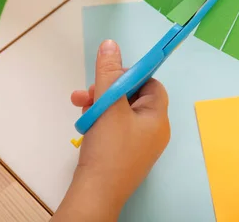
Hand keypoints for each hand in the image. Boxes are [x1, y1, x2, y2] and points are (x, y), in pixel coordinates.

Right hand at [53, 40, 169, 221]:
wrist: (95, 194)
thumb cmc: (108, 150)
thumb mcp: (108, 105)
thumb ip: (108, 73)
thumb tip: (111, 44)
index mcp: (158, 117)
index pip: (151, 83)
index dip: (130, 75)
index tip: (109, 75)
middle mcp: (153, 130)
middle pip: (132, 96)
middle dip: (106, 90)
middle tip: (87, 93)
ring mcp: (139, 143)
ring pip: (119, 111)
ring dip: (99, 104)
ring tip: (80, 106)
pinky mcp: (124, 153)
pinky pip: (114, 128)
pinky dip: (99, 121)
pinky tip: (84, 123)